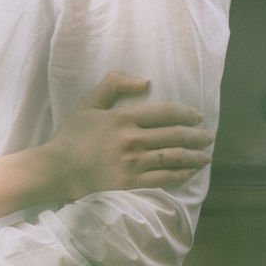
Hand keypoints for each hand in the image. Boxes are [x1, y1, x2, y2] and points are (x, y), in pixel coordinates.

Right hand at [48, 72, 213, 199]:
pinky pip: (163, 179)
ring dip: (195, 157)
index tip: (198, 116)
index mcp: (124, 118)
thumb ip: (113, 84)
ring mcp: (132, 163)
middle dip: (198, 137)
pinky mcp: (130, 184)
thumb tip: (145, 81)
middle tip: (209, 138)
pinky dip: (180, 175)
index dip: (187, 113)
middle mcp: (132, 139)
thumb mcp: (88, 103)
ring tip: (206, 156)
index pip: (166, 113)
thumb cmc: (71, 136)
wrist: (56, 169)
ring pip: (174, 158)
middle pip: (176, 136)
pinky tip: (189, 173)